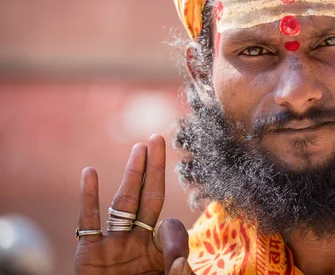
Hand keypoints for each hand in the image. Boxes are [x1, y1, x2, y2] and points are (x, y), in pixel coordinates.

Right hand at [74, 135, 193, 273]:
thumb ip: (180, 274)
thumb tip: (181, 259)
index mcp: (158, 249)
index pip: (171, 227)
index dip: (175, 236)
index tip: (174, 260)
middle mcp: (136, 240)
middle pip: (148, 197)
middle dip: (154, 169)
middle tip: (158, 139)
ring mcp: (113, 244)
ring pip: (123, 203)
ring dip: (131, 176)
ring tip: (140, 149)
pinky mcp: (89, 253)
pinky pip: (88, 221)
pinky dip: (88, 198)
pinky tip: (89, 173)